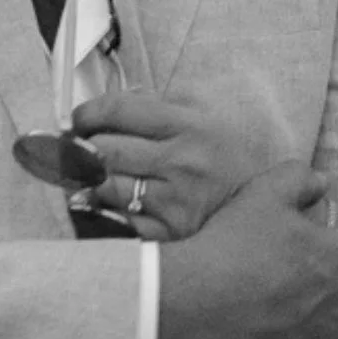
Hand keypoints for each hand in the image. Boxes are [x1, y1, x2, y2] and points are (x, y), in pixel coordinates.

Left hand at [66, 84, 262, 239]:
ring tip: (98, 175)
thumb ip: (154, 103)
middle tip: (81, 149)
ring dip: (93, 180)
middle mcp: (183, 162)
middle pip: (103, 150)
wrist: (258, 206)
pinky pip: (116, 219)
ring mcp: (175, 202)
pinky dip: (107, 209)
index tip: (79, 120)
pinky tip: (114, 201)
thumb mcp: (200, 114)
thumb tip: (99, 111)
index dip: (87, 113)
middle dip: (84, 148)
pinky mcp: (169, 234)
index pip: (118, 109)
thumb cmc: (219, 154)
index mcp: (191, 124)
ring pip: (105, 187)